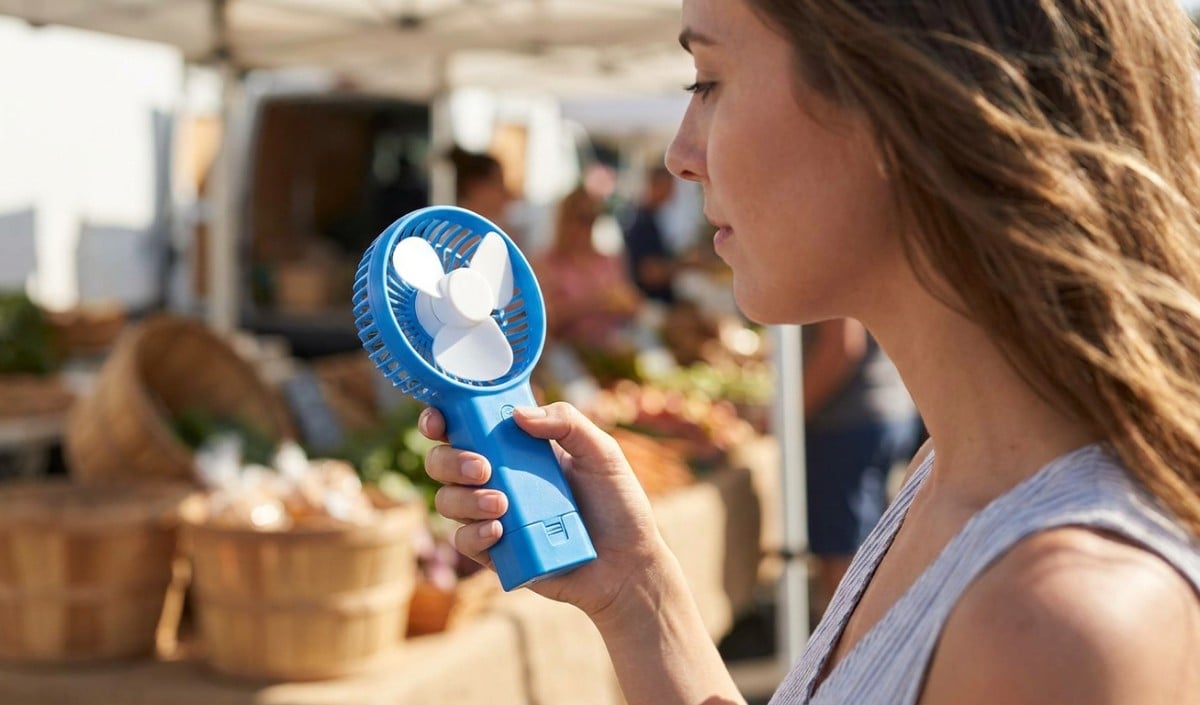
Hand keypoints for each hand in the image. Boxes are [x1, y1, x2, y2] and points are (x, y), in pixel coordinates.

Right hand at [419, 402, 666, 619]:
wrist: (629, 564)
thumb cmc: (618, 504)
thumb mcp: (602, 453)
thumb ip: (567, 423)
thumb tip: (518, 414)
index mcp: (516, 448)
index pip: (465, 427)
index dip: (441, 419)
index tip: (438, 420)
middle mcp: (497, 479)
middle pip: (443, 462)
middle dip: (450, 460)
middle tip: (482, 467)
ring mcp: (493, 516)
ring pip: (447, 501)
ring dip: (465, 499)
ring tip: (502, 504)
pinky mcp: (496, 554)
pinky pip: (465, 541)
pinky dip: (474, 534)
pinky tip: (499, 531)